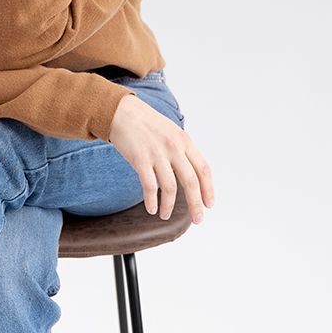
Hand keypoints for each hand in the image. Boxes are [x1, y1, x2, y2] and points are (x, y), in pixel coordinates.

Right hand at [107, 92, 214, 225]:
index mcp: (185, 141)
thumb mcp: (172, 132)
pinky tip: (152, 209)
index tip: (209, 205)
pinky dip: (152, 200)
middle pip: (191, 181)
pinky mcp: (140, 159)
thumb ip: (182, 150)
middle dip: (195, 204)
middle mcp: (174, 147)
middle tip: (197, 220)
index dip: (208, 189)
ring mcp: (157, 153)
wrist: (122, 112)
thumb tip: (191, 174)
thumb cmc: (147, 124)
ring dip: (169, 206)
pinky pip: (150, 186)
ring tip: (165, 215)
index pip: (203, 169)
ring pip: (170, 187)